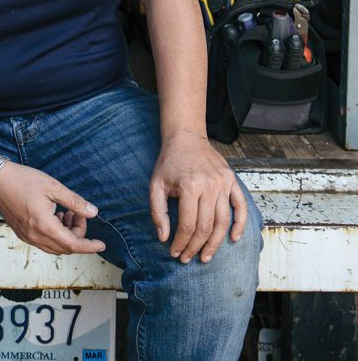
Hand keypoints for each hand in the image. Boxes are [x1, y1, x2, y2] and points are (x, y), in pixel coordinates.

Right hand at [0, 162, 105, 255]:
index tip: (101, 245)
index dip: (89, 246)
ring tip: (67, 213)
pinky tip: (56, 216)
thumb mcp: (53, 187)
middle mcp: (35, 236)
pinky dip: (56, 235)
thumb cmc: (24, 180)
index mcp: (44, 225)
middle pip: (65, 247)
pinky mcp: (22, 234)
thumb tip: (93, 212)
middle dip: (78, 234)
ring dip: (67, 235)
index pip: (72, 244)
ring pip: (55, 247)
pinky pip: (45, 243)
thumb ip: (74, 202)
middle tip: (78, 213)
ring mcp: (27, 237)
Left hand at [149, 130, 246, 263]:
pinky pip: (240, 206)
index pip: (187, 224)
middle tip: (188, 258)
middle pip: (206, 227)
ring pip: (223, 221)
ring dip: (216, 243)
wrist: (186, 138)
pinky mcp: (232, 181)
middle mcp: (209, 185)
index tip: (175, 253)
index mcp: (190, 186)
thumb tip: (164, 238)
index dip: (181, 243)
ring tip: (206, 256)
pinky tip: (233, 239)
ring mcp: (223, 183)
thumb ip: (157, 211)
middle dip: (196, 247)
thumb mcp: (155, 184)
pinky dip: (240, 224)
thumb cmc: (169, 163)